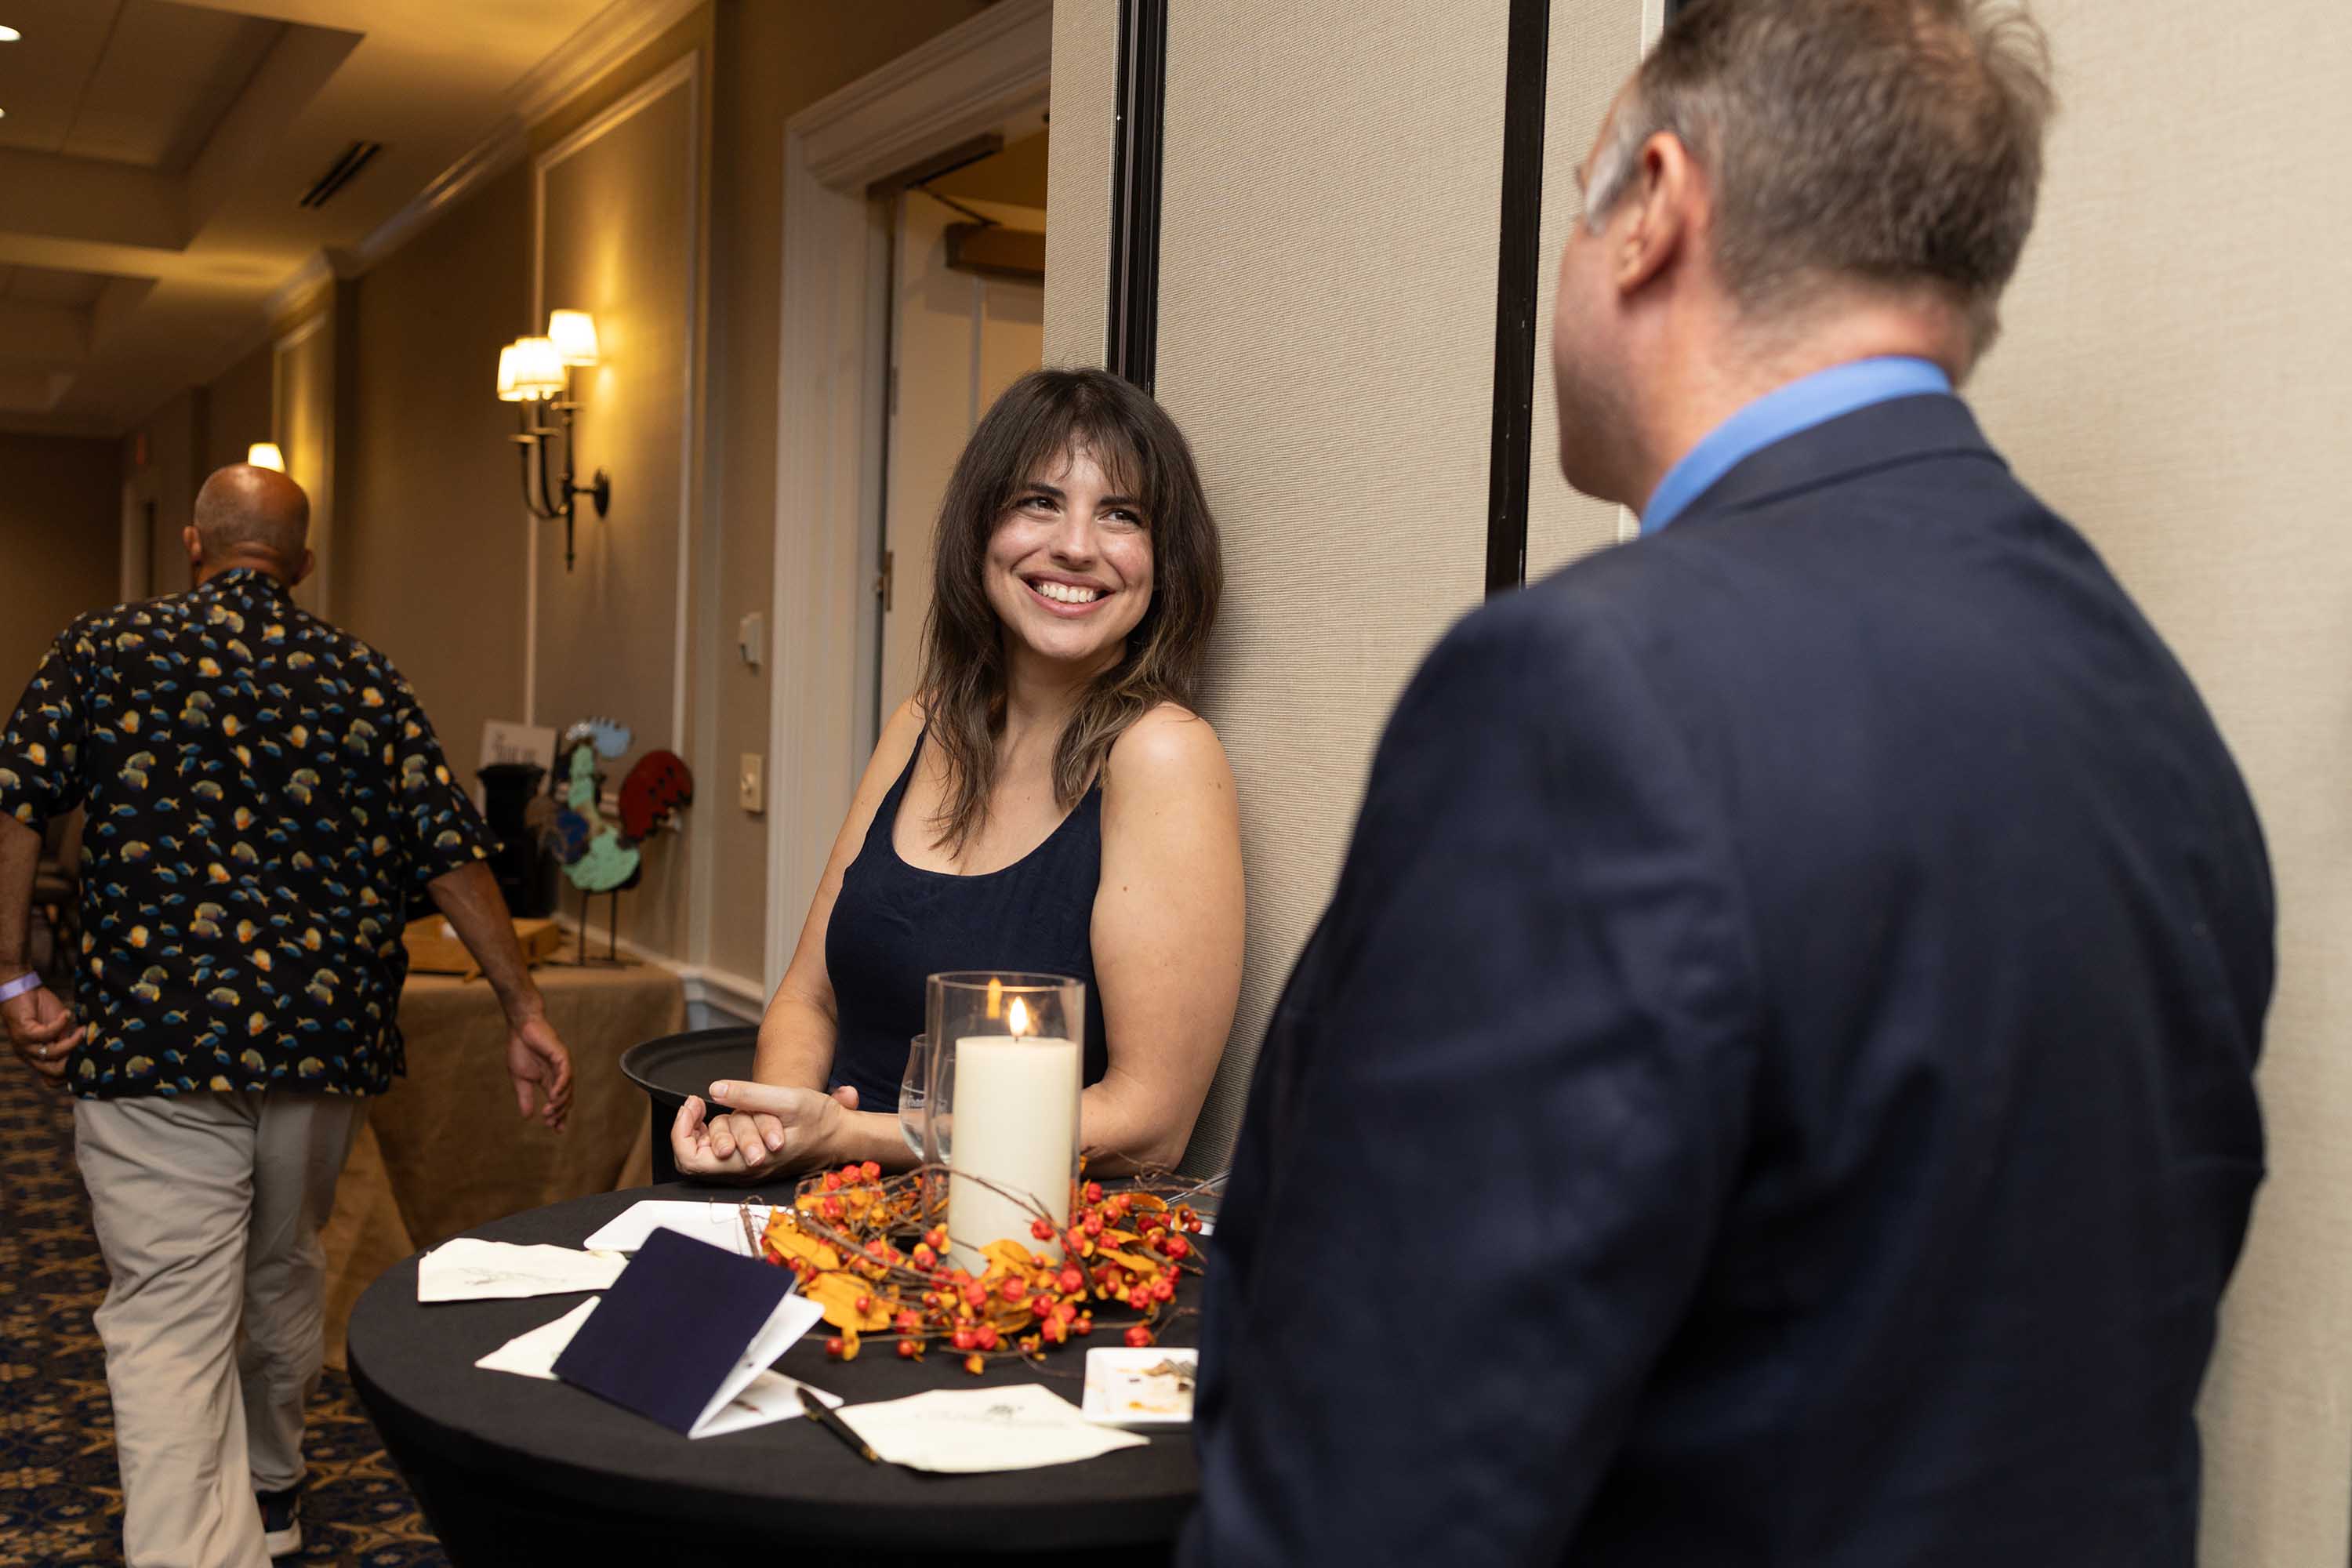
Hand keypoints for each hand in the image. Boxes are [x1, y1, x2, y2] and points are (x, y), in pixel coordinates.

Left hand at [2, 980, 82, 1086]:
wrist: (20, 990)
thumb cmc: (40, 1008)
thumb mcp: (58, 1029)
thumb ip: (65, 1042)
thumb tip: (83, 1052)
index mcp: (36, 1057)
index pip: (51, 1079)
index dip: (69, 1077)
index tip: (87, 1064)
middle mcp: (28, 1056)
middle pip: (52, 1073)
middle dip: (73, 1062)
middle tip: (86, 1049)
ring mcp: (24, 1046)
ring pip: (53, 1053)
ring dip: (72, 1042)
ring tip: (82, 1031)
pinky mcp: (24, 1032)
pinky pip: (46, 1034)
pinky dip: (60, 1024)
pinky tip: (67, 1014)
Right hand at [505, 1012, 572, 1130]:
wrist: (520, 1029)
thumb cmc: (520, 1050)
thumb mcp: (520, 1079)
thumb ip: (525, 1097)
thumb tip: (527, 1117)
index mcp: (549, 1080)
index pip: (558, 1101)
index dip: (559, 1115)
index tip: (556, 1130)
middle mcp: (559, 1075)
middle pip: (566, 1098)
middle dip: (560, 1112)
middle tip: (551, 1123)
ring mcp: (562, 1065)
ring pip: (567, 1089)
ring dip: (559, 1102)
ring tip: (549, 1113)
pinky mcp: (562, 1056)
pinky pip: (565, 1074)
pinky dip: (561, 1086)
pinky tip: (553, 1096)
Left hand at [671, 1079, 856, 1184]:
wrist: (842, 1137)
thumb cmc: (820, 1120)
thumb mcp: (788, 1099)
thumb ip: (750, 1095)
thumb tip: (714, 1090)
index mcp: (748, 1163)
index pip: (692, 1160)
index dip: (681, 1131)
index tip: (694, 1103)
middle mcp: (743, 1172)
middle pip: (692, 1160)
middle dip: (689, 1129)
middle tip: (697, 1103)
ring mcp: (746, 1170)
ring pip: (706, 1156)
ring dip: (705, 1129)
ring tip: (716, 1106)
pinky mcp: (751, 1163)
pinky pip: (720, 1154)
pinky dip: (717, 1133)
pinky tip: (729, 1115)